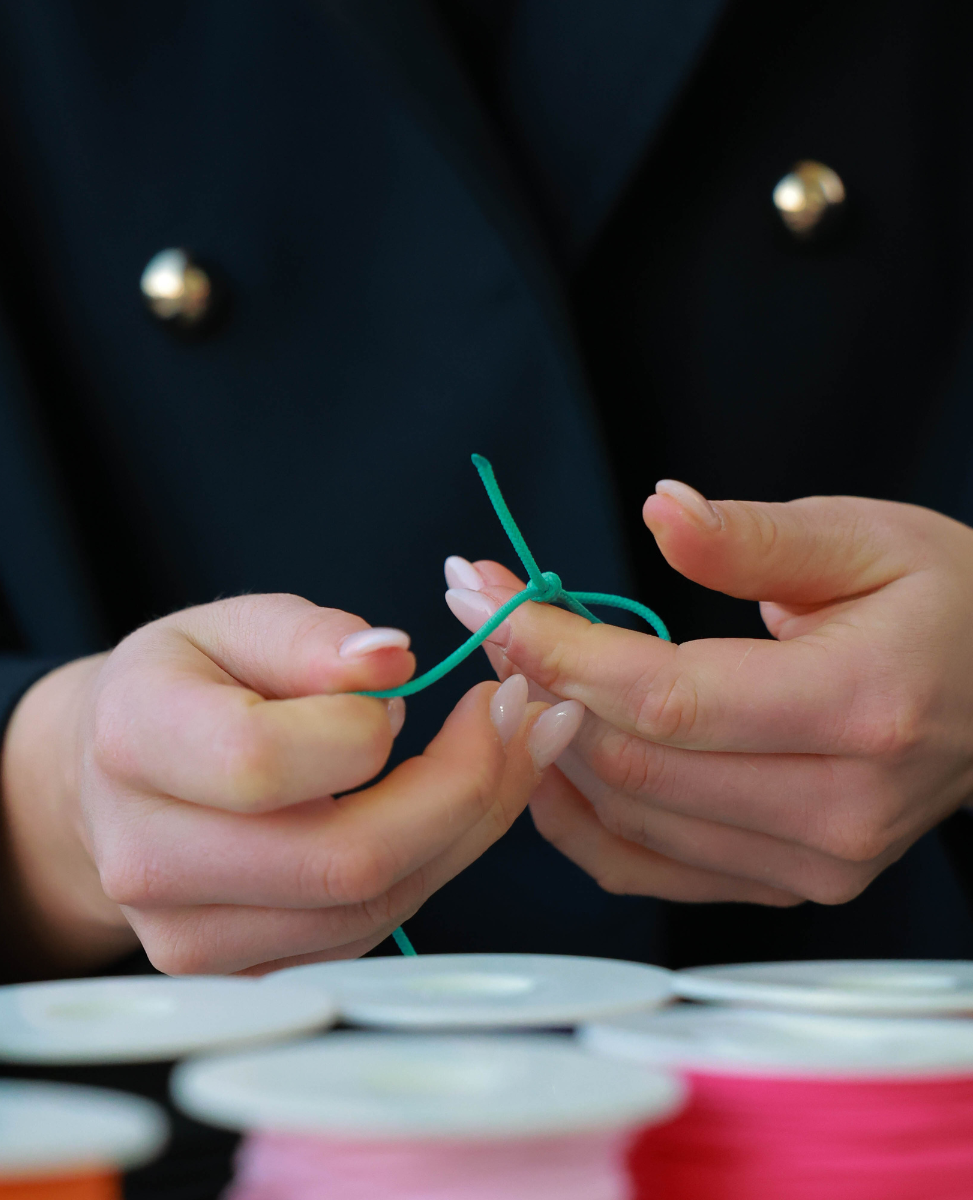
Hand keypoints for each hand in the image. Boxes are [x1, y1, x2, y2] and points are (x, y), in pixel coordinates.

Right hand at [0, 594, 580, 979]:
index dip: (363, 727)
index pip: (263, 762)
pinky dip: (432, 866)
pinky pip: (368, 931)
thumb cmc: (187, 685)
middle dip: (462, 789)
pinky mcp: (241, 970)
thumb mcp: (235, 625)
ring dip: (465, 828)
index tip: (419, 680)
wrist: (123, 774)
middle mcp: (147, 857)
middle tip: (518, 718)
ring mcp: (189, 935)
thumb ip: (309, 638)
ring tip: (505, 752)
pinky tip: (458, 806)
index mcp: (134, 742)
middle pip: (342, 859)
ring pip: (372, 905)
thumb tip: (392, 663)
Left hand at [442, 483, 972, 906]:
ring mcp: (814, 862)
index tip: (485, 600)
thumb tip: (662, 511)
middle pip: (633, 763)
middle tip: (484, 615)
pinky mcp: (786, 884)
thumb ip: (751, 536)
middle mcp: (841, 808)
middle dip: (536, 682)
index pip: (669, 698)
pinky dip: (577, 815)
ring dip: (547, 740)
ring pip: (626, 817)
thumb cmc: (943, 606)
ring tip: (512, 666)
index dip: (560, 651)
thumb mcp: (864, 538)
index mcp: (863, 706)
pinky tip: (548, 752)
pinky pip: (643, 868)